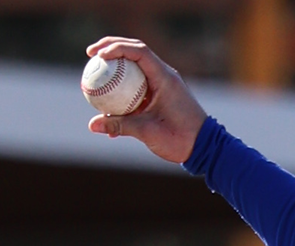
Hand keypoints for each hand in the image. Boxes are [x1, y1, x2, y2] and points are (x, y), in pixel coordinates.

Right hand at [84, 38, 208, 163]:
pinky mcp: (161, 95)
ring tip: (94, 71)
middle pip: (134, 52)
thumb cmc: (181, 138)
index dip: (116, 48)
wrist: (204, 148)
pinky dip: (123, 89)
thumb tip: (92, 124)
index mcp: (165, 78)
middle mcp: (164, 76)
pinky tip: (108, 103)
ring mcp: (163, 84)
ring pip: (135, 68)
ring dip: (116, 67)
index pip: (139, 51)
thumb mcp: (148, 132)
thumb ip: (120, 126)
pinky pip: (138, 86)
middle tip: (90, 54)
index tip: (97, 55)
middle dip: (111, 48)